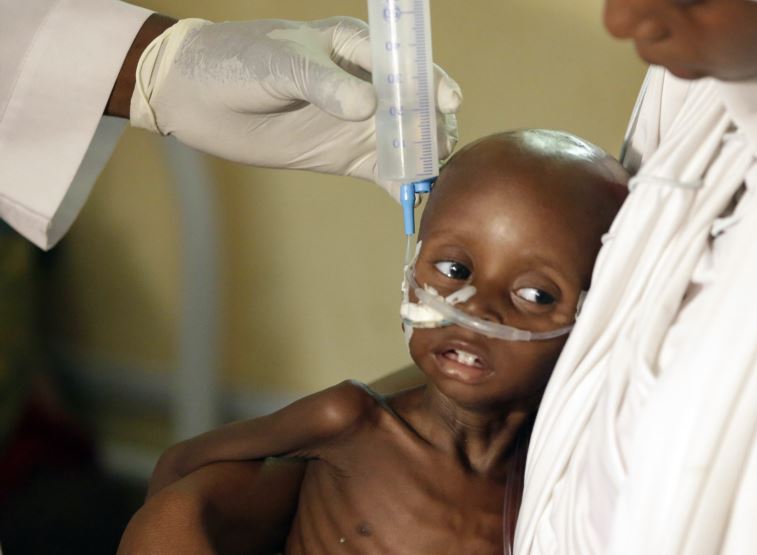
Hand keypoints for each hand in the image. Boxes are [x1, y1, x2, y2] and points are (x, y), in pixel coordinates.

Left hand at [129, 16, 460, 199]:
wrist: (194, 95)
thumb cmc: (237, 60)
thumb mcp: (280, 63)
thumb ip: (324, 83)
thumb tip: (368, 107)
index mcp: (358, 46)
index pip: (408, 63)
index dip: (432, 82)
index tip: (446, 103)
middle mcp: (369, 83)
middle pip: (419, 106)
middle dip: (435, 127)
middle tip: (437, 151)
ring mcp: (362, 122)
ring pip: (410, 140)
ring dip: (426, 159)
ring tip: (431, 179)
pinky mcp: (350, 155)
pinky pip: (388, 171)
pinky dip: (404, 185)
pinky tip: (413, 201)